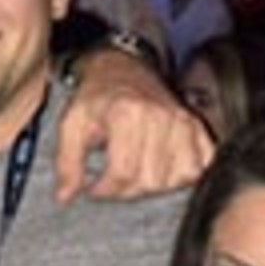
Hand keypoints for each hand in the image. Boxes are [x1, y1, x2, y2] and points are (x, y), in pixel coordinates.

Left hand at [53, 49, 213, 202]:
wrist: (123, 69)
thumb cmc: (96, 99)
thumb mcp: (71, 125)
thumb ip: (67, 162)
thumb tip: (65, 196)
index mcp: (126, 114)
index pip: (123, 173)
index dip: (106, 190)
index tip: (95, 186)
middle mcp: (159, 117)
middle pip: (151, 180)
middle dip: (127, 189)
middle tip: (114, 178)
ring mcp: (182, 122)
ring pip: (176, 178)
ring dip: (154, 184)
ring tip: (137, 171)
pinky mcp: (196, 127)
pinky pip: (199, 167)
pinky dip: (184, 174)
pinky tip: (163, 168)